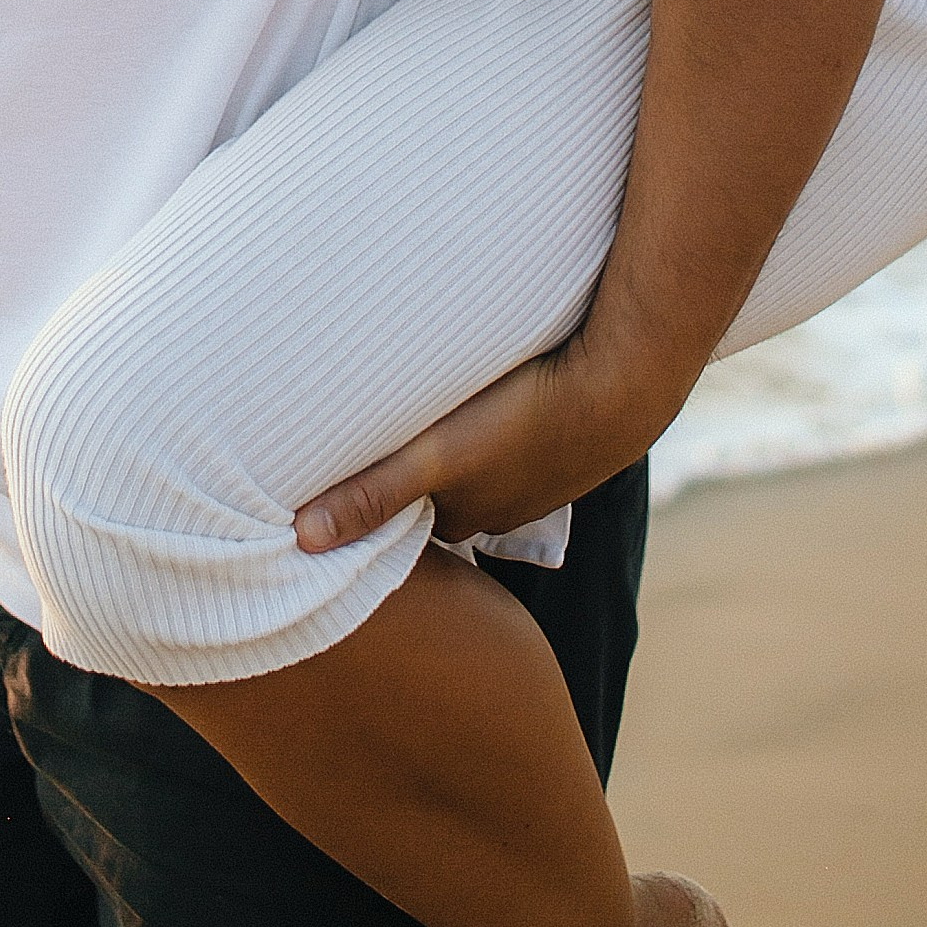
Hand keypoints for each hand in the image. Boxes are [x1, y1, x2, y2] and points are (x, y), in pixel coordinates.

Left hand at [292, 335, 688, 554]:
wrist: (623, 386)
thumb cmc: (526, 421)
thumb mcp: (439, 457)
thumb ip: (374, 494)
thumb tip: (303, 540)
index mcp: (460, 515)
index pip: (396, 519)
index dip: (363, 497)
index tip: (323, 474)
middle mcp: (495, 506)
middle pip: (431, 491)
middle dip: (403, 468)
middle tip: (365, 428)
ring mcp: (531, 477)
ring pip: (470, 463)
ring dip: (447, 441)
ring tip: (415, 403)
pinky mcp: (554, 439)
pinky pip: (506, 435)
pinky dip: (489, 420)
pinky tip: (484, 391)